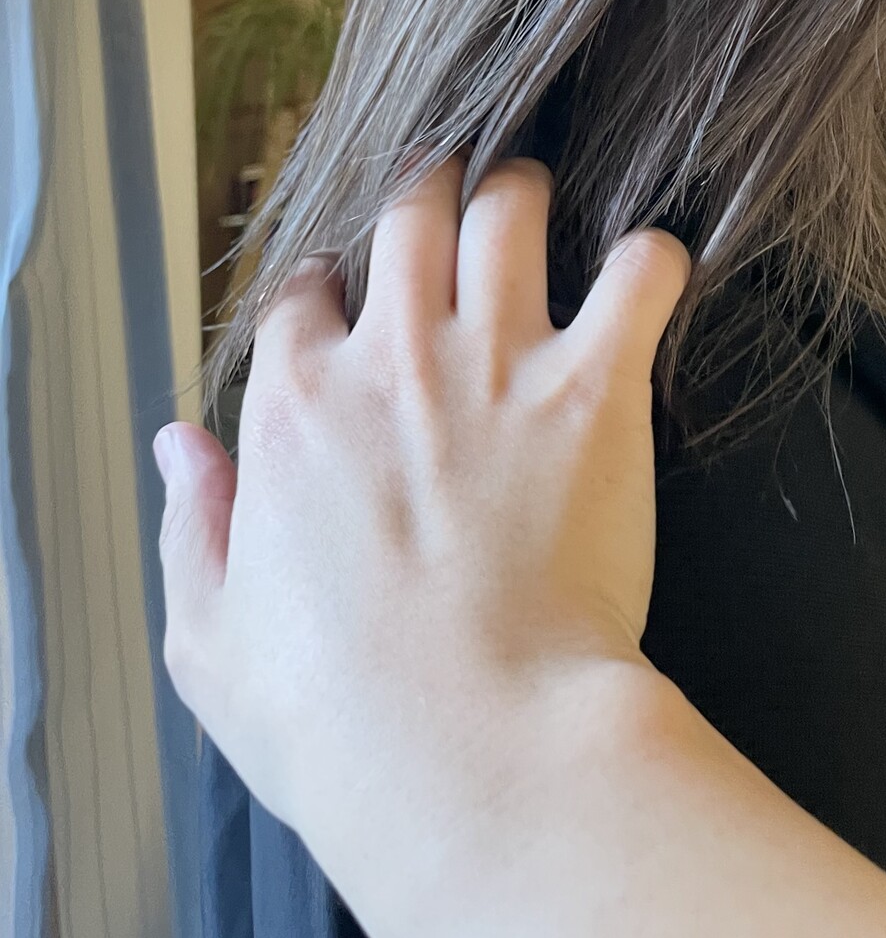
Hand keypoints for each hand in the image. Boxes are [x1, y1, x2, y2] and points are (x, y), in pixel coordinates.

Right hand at [155, 158, 690, 895]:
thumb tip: (181, 448)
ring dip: (526, 197)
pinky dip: (652, 259)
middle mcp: (392, 358)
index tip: (357, 297)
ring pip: (509, 207)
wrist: (472, 748)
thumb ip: (195, 526)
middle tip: (458, 200)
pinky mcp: (594, 387)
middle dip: (433, 189)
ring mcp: (496, 361)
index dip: (333, 282)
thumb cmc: (341, 720)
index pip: (307, 287)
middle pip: (409, 209)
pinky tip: (651, 272)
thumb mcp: (211, 640)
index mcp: (298, 408)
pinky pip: (638, 272)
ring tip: (544, 209)